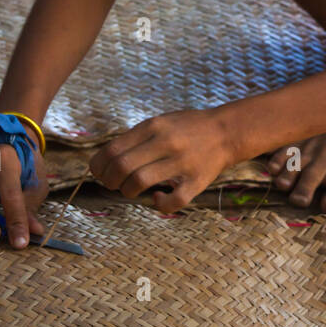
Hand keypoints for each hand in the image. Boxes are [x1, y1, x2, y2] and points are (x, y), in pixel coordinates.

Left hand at [88, 108, 232, 211]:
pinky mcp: (196, 181)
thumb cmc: (188, 128)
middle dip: (109, 180)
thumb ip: (137, 137)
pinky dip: (159, 204)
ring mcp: (182, 162)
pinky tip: (157, 198)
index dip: (99, 165)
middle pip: (122, 166)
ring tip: (130, 190)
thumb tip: (106, 158)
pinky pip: (173, 200)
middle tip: (112, 184)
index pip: (113, 149)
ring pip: (140, 182)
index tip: (99, 172)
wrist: (226, 131)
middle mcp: (166, 142)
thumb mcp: (160, 122)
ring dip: (127, 191)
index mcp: (154, 127)